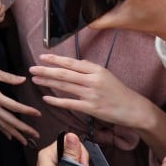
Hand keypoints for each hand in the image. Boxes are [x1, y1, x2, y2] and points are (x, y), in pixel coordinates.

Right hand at [0, 70, 40, 143]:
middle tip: (36, 134)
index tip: (38, 114)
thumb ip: (9, 77)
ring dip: (15, 134)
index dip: (26, 110)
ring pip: (3, 126)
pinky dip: (4, 132)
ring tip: (26, 141)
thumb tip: (23, 80)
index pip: (14, 106)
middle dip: (23, 129)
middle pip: (10, 120)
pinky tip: (11, 137)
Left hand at [30, 53, 150, 128]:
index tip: (42, 57)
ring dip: (48, 83)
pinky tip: (46, 98)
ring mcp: (91, 94)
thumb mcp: (105, 74)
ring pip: (65, 87)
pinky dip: (56, 101)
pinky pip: (69, 103)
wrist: (133, 108)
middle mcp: (92, 80)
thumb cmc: (117, 91)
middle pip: (65, 73)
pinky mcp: (91, 108)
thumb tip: (74, 63)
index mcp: (96, 69)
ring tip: (35, 80)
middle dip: (46, 70)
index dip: (55, 59)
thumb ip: (89, 68)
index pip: (71, 63)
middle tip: (32, 69)